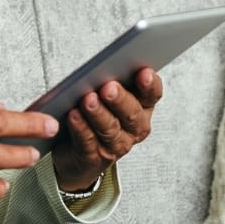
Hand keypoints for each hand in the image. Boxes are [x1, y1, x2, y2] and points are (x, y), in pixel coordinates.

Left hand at [51, 68, 162, 192]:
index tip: (145, 72)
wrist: (74, 151)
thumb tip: (102, 66)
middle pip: (131, 113)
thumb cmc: (93, 111)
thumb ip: (109, 79)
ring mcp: (116, 145)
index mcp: (141, 107)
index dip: (150, 85)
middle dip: (120, 99)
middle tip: (109, 87)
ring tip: (87, 99)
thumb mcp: (104, 93)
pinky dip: (80, 127)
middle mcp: (134, 128)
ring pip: (110, 129)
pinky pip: (87, 141)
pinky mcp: (93, 157)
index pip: (151, 95)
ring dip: (98, 113)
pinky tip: (73, 115)